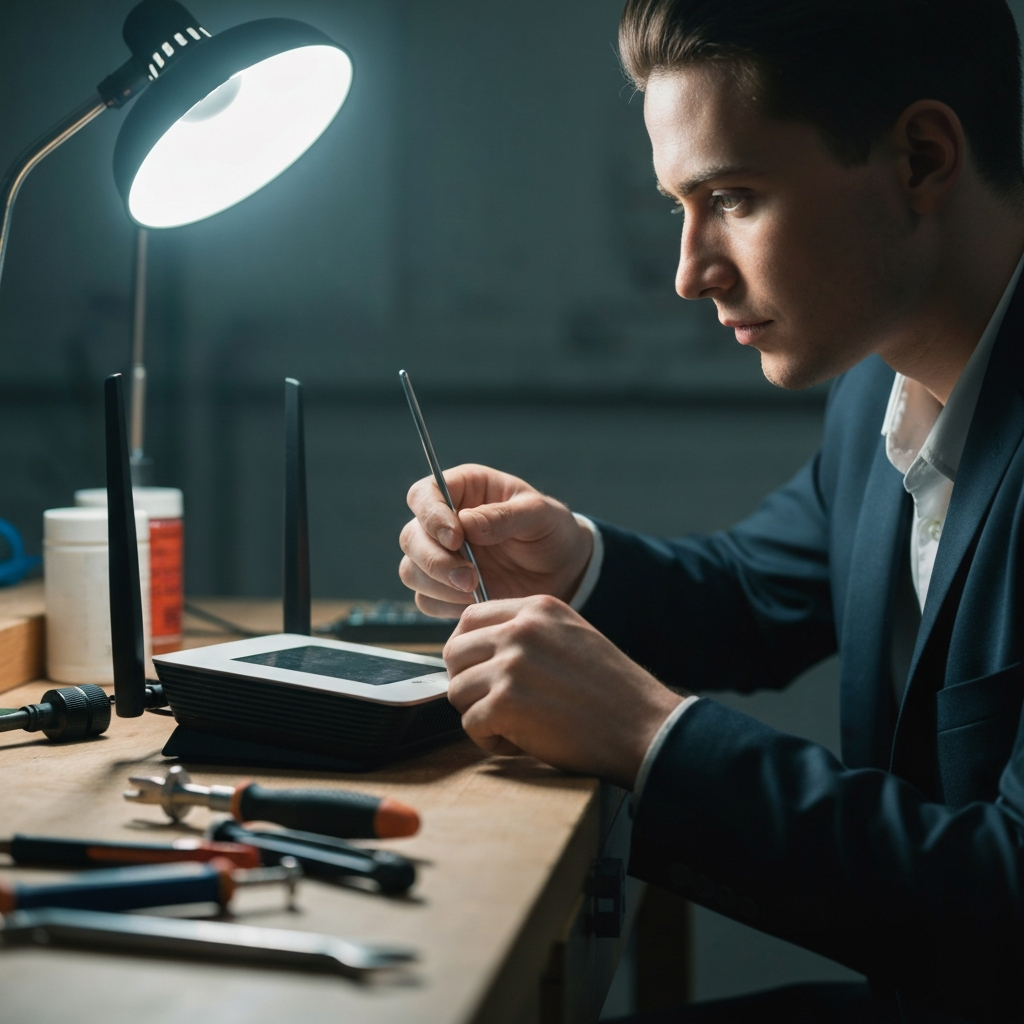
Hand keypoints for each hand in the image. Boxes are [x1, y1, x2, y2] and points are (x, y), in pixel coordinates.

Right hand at [399, 464, 593, 616]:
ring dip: (438, 584)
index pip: (423, 495)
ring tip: (475, 588)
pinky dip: (444, 604)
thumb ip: (503, 516)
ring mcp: (441, 557)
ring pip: (411, 570)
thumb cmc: (551, 531)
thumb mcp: (539, 515)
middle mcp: (443, 522)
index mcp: (463, 490)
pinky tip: (474, 601)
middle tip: (470, 577)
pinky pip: (425, 599)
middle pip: (411, 537)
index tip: (456, 538)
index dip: (431, 516)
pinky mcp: (444, 589)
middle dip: (435, 560)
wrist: (563, 571)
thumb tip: (465, 523)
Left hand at [443, 595, 685, 788]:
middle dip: (467, 683)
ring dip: (478, 714)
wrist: (644, 726)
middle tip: (493, 705)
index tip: (481, 672)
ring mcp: (512, 664)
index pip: (470, 618)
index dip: (468, 650)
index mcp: (537, 608)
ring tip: (513, 726)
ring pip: (457, 690)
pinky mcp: (507, 703)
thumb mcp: (572, 636)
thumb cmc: (611, 692)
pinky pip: (470, 724)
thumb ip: (528, 633)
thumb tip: (478, 650)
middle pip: (455, 653)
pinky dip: (489, 740)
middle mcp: (520, 629)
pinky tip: (520, 742)